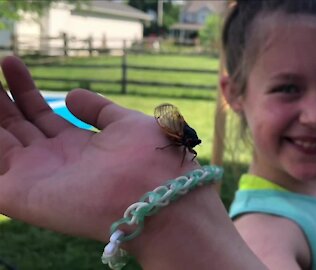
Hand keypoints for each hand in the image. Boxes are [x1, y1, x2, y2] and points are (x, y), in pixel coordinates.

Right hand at [0, 56, 198, 242]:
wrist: (157, 193)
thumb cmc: (150, 156)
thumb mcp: (125, 122)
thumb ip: (98, 109)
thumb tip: (70, 96)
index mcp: (77, 144)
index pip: (41, 114)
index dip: (25, 89)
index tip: (11, 62)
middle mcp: (53, 160)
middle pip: (17, 125)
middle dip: (0, 100)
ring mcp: (36, 178)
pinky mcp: (21, 196)